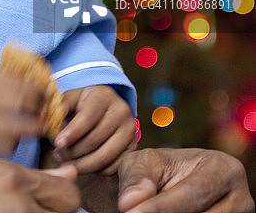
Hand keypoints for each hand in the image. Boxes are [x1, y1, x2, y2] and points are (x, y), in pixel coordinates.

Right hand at [0, 72, 47, 153]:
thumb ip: (3, 76)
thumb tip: (35, 75)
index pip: (20, 83)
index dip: (39, 89)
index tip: (47, 92)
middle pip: (22, 103)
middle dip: (39, 108)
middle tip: (45, 110)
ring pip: (18, 129)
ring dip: (31, 128)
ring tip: (35, 125)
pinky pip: (7, 146)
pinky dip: (16, 142)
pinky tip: (14, 136)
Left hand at [53, 85, 135, 173]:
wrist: (105, 106)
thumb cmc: (83, 103)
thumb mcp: (72, 98)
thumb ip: (60, 106)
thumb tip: (45, 118)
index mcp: (104, 97)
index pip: (87, 118)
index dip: (71, 133)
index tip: (57, 143)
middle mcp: (121, 112)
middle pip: (95, 140)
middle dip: (73, 152)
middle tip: (58, 155)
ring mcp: (130, 131)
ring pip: (104, 157)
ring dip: (82, 165)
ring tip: (67, 162)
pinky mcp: (133, 148)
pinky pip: (113, 167)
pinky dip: (96, 170)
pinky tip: (83, 164)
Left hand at [118, 147, 254, 212]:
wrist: (172, 186)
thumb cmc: (158, 171)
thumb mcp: (143, 163)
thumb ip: (136, 178)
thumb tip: (130, 202)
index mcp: (224, 169)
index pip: (193, 194)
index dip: (161, 207)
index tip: (132, 212)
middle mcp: (240, 199)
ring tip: (149, 212)